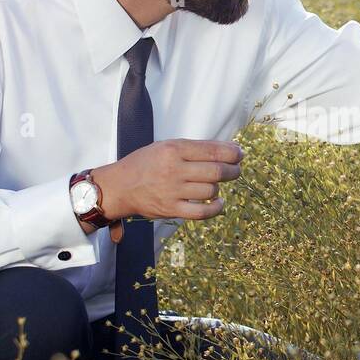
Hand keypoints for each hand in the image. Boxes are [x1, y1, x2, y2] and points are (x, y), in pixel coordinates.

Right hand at [80, 139, 242, 233]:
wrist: (120, 186)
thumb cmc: (147, 163)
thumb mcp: (166, 147)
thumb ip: (194, 148)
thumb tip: (229, 150)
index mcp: (174, 149)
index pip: (213, 150)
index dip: (233, 153)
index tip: (239, 154)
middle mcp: (174, 169)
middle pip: (217, 171)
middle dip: (233, 170)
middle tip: (236, 170)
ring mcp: (172, 191)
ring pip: (211, 190)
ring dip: (219, 187)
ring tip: (215, 184)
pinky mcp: (171, 209)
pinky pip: (202, 212)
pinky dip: (216, 208)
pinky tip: (219, 202)